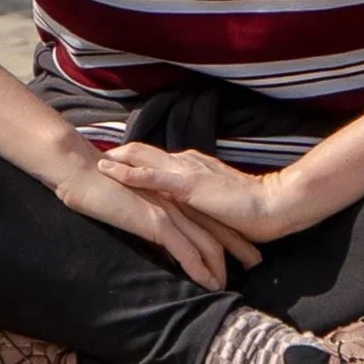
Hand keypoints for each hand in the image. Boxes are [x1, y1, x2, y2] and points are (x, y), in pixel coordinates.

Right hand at [54, 162, 244, 289]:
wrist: (80, 171)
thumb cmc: (97, 186)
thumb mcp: (130, 200)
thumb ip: (147, 212)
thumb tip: (157, 233)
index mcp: (170, 194)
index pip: (206, 215)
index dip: (226, 231)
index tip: (241, 246)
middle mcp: (175, 201)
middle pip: (215, 228)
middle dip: (236, 247)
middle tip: (254, 264)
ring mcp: (168, 211)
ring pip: (206, 242)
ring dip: (220, 266)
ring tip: (228, 286)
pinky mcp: (157, 221)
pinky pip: (185, 250)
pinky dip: (199, 270)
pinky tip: (208, 286)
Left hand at [97, 143, 288, 244]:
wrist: (271, 206)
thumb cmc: (249, 209)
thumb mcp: (216, 202)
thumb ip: (198, 202)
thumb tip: (181, 211)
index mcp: (193, 165)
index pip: (157, 158)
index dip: (133, 158)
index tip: (112, 159)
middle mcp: (186, 162)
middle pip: (144, 152)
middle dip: (118, 153)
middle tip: (92, 155)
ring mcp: (186, 171)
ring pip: (142, 157)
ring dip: (116, 159)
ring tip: (92, 160)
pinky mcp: (187, 185)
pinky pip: (151, 176)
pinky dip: (128, 172)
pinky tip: (109, 171)